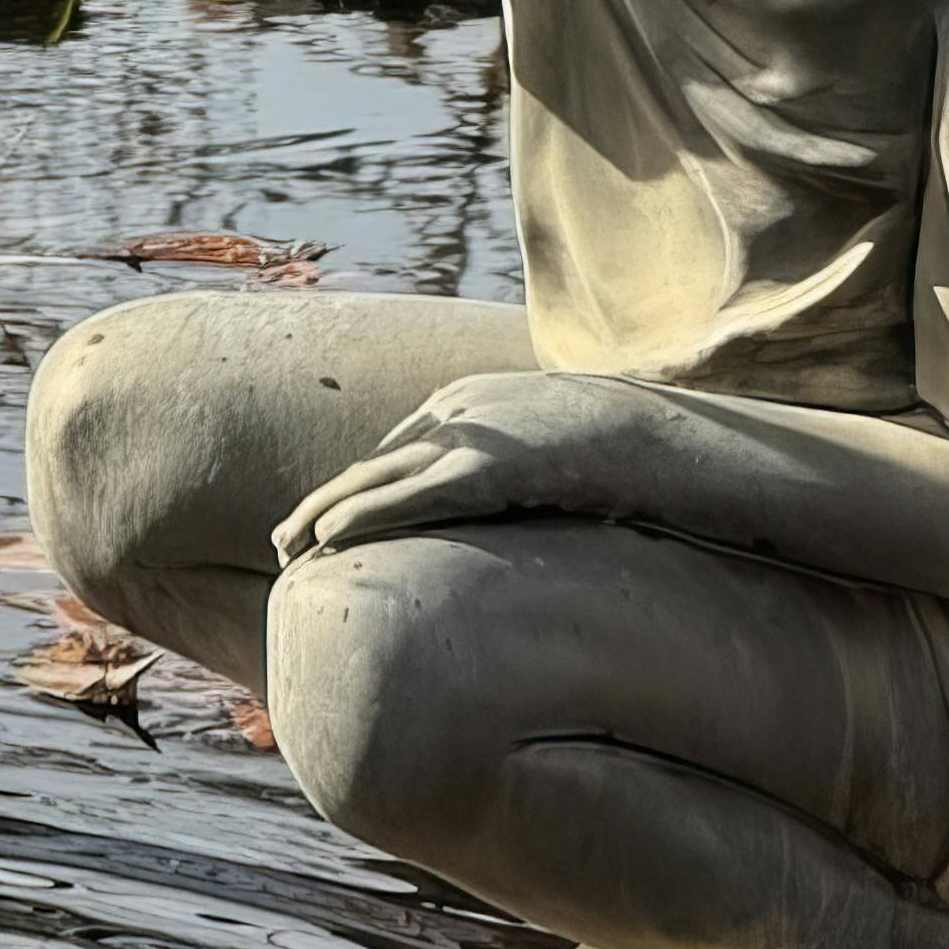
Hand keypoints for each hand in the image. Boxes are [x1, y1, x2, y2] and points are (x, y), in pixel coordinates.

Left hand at [274, 370, 651, 559]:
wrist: (668, 434)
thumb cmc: (623, 449)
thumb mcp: (555, 449)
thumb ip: (518, 468)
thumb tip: (510, 504)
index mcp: (472, 400)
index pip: (397, 448)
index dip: (355, 487)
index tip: (323, 519)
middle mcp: (459, 410)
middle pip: (372, 460)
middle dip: (323, 501)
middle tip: (281, 540)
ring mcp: (474, 436)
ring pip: (376, 477)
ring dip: (323, 514)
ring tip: (284, 549)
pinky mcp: (490, 469)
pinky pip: (411, 495)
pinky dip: (363, 515)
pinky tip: (326, 539)